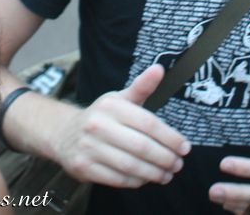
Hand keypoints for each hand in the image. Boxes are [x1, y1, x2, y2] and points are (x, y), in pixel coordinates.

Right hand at [56, 64, 191, 188]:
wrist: (64, 133)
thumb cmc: (101, 116)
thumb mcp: (120, 98)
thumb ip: (142, 86)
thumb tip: (159, 69)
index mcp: (111, 106)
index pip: (148, 123)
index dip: (169, 137)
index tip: (184, 147)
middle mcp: (98, 125)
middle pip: (141, 146)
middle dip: (164, 158)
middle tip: (178, 164)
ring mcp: (89, 147)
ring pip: (130, 165)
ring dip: (153, 173)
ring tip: (167, 174)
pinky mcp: (84, 167)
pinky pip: (116, 179)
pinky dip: (135, 181)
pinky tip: (146, 179)